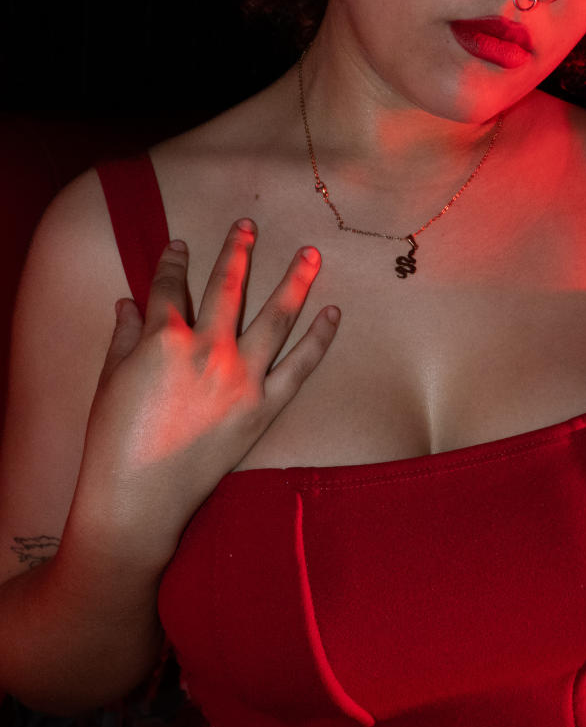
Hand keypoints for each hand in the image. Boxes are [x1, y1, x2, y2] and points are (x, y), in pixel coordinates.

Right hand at [72, 221, 338, 568]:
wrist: (138, 501)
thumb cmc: (113, 442)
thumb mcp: (110, 381)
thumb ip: (123, 337)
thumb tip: (127, 302)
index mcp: (162, 339)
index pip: (169, 287)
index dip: (172, 262)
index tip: (180, 245)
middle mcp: (206, 349)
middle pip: (226, 286)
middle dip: (237, 251)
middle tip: (249, 225)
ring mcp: (239, 378)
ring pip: (275, 316)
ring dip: (295, 280)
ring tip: (312, 253)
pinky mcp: (261, 408)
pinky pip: (300, 367)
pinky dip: (320, 339)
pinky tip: (334, 313)